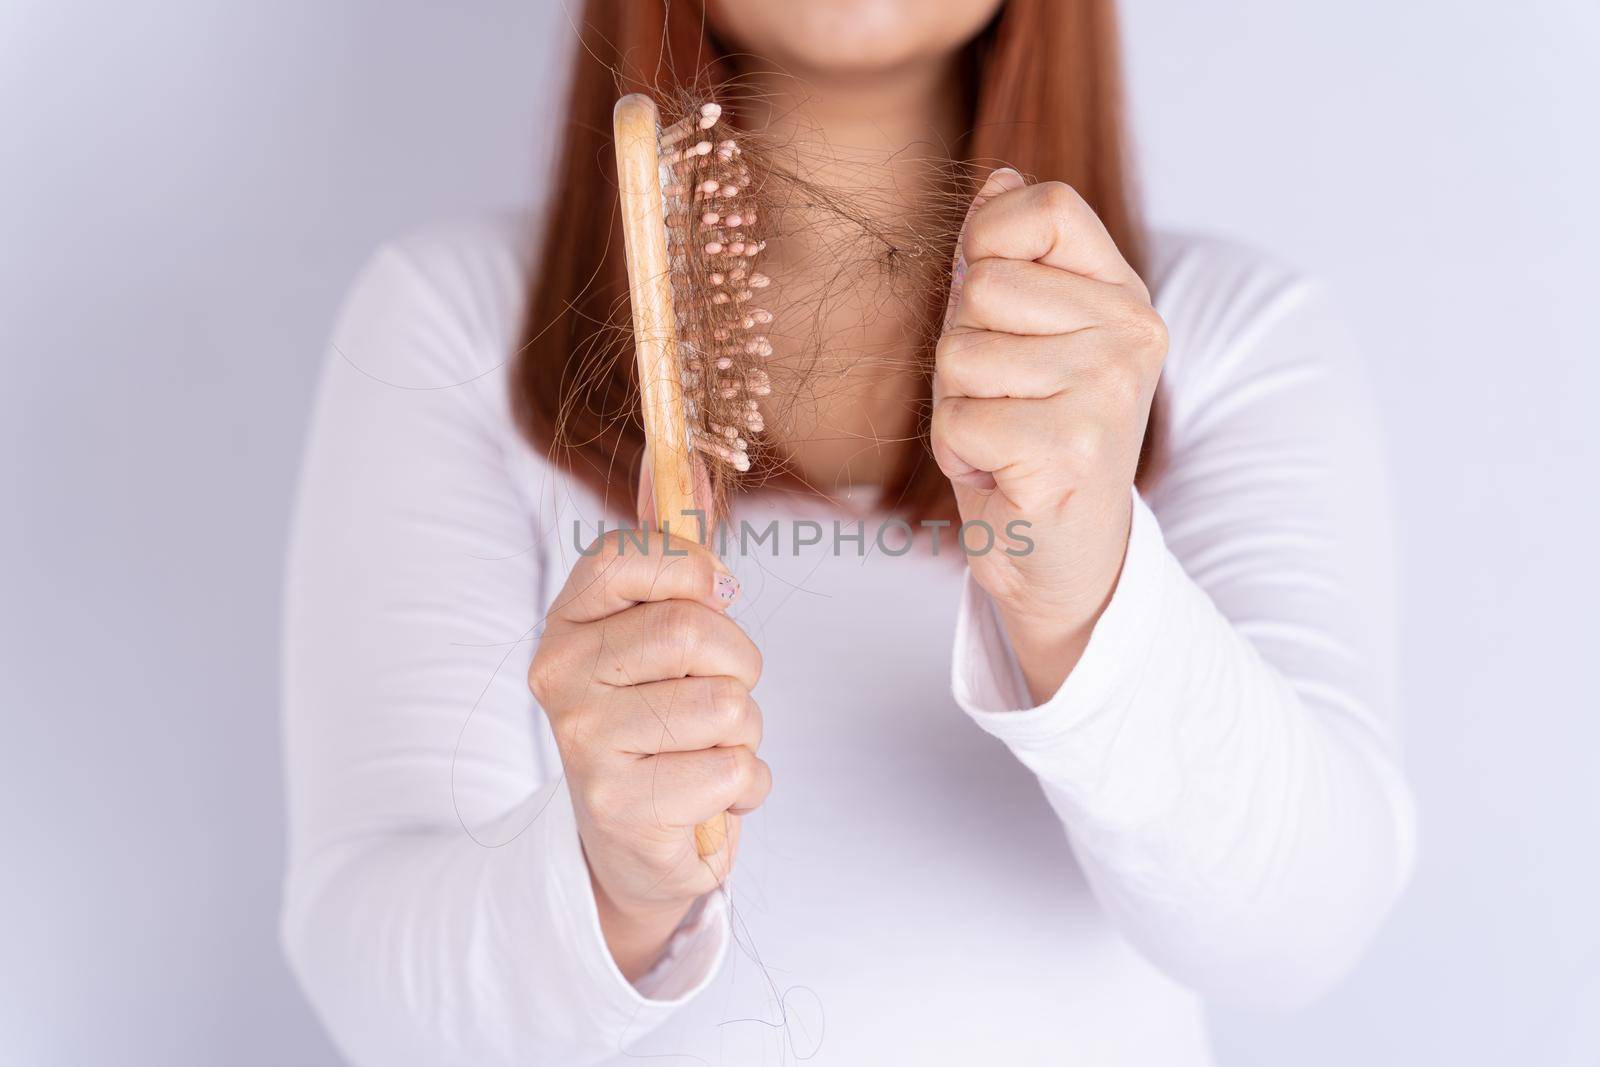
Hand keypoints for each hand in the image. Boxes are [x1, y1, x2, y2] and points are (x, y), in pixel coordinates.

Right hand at [529, 529, 767, 979]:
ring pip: (725, 704)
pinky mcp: (622, 807)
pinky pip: (734, 770)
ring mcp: (584, 744)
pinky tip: (707, 795)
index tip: (713, 600)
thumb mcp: (660, 630)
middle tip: (718, 693)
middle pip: (692, 629)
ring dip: (744, 733)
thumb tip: (695, 462)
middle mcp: (560, 678)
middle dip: (737, 662)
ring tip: (706, 749)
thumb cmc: (658, 718)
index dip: (692, 571)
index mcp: (566, 623)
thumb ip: (675, 547)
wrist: (633, 844)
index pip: (626, 554)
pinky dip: (745, 786)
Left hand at [932, 168, 1166, 702]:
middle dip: (962, 348)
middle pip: (982, 284)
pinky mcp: (1071, 451)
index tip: (990, 305)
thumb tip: (1001, 176)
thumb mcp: (1021, 336)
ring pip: (959, 353)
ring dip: (957, 404)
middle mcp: (1131, 335)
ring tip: (1002, 437)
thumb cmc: (1030, 438)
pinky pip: (957, 417)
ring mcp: (1107, 392)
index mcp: (1123, 296)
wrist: (1059, 554)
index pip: (1043, 207)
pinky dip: (958, 453)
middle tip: (1001, 400)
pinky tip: (1002, 472)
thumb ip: (1011, 258)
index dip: (985, 243)